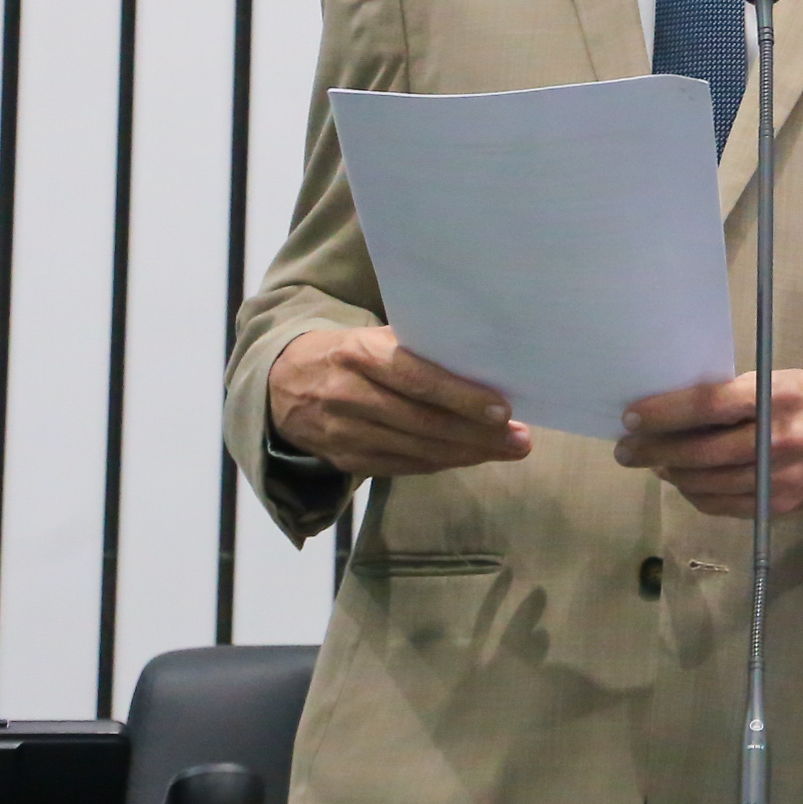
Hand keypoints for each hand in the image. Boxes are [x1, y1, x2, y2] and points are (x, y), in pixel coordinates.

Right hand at [267, 327, 531, 478]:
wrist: (281, 381)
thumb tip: (486, 365)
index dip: (461, 397)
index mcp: (359, 354)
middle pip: (422, 421)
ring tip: (507, 450)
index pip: (417, 378)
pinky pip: (402, 466)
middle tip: (521, 440)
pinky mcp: (343, 460)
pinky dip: (441, 463)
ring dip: (467, 454)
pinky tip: (470, 456)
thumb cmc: (350, 352)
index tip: (504, 410)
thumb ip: (418, 349)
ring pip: (416, 450)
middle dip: (478, 435)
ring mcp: (342, 433)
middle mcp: (347, 395)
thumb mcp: (374, 337)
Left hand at [615, 369, 802, 517]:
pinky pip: (721, 505)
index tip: (631, 417)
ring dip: (671, 474)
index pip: (707, 405)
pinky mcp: (778, 506)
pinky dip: (695, 494)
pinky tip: (684, 481)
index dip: (664, 413)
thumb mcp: (781, 381)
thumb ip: (735, 395)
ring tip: (654, 464)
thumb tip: (675, 411)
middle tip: (627, 449)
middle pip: (700, 451)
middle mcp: (778, 440)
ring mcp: (778, 479)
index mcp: (776, 397)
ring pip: (705, 483)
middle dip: (654, 451)